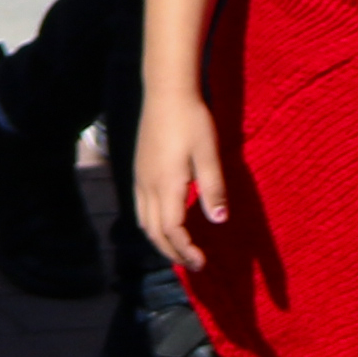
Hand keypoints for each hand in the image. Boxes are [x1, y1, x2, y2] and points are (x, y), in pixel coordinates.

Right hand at [129, 86, 236, 272]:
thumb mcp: (208, 154)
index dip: (185, 251)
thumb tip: (219, 220)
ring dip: (160, 240)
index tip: (201, 263)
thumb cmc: (192, 121)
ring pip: (143, 221)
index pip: (172, 230)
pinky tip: (166, 221)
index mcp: (166, 184)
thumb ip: (213, 188)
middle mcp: (147, 185)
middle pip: (154, 231)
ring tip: (179, 249)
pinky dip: (152, 224)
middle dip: (172, 252)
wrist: (166, 91)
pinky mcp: (138, 169)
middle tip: (193, 264)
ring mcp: (139, 176)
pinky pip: (140, 206)